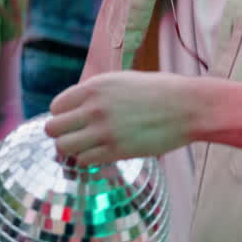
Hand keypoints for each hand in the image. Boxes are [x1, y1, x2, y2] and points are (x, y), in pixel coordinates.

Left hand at [45, 71, 199, 163]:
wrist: (188, 107)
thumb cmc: (160, 91)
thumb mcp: (123, 81)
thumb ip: (98, 93)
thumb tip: (78, 108)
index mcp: (95, 87)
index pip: (56, 107)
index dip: (63, 115)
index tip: (74, 120)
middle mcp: (94, 108)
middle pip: (53, 129)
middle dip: (62, 134)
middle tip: (77, 136)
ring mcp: (104, 131)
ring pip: (64, 147)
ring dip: (72, 149)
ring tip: (87, 147)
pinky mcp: (116, 150)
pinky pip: (85, 161)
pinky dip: (89, 160)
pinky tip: (102, 153)